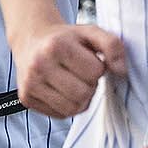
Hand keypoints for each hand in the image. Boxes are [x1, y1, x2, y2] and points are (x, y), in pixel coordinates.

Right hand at [13, 22, 128, 118]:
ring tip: (73, 83)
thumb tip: (121, 71)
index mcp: (56, 45)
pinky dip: (67, 106)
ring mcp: (30, 83)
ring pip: (72, 108)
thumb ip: (112, 45)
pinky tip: (62, 90)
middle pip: (83, 93)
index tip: (88, 60)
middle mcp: (39, 65)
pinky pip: (60, 114)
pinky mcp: (26, 98)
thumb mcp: (90, 32)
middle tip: (81, 74)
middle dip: (89, 85)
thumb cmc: (65, 38)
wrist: (32, 40)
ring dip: (80, 99)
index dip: (98, 68)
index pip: (94, 72)